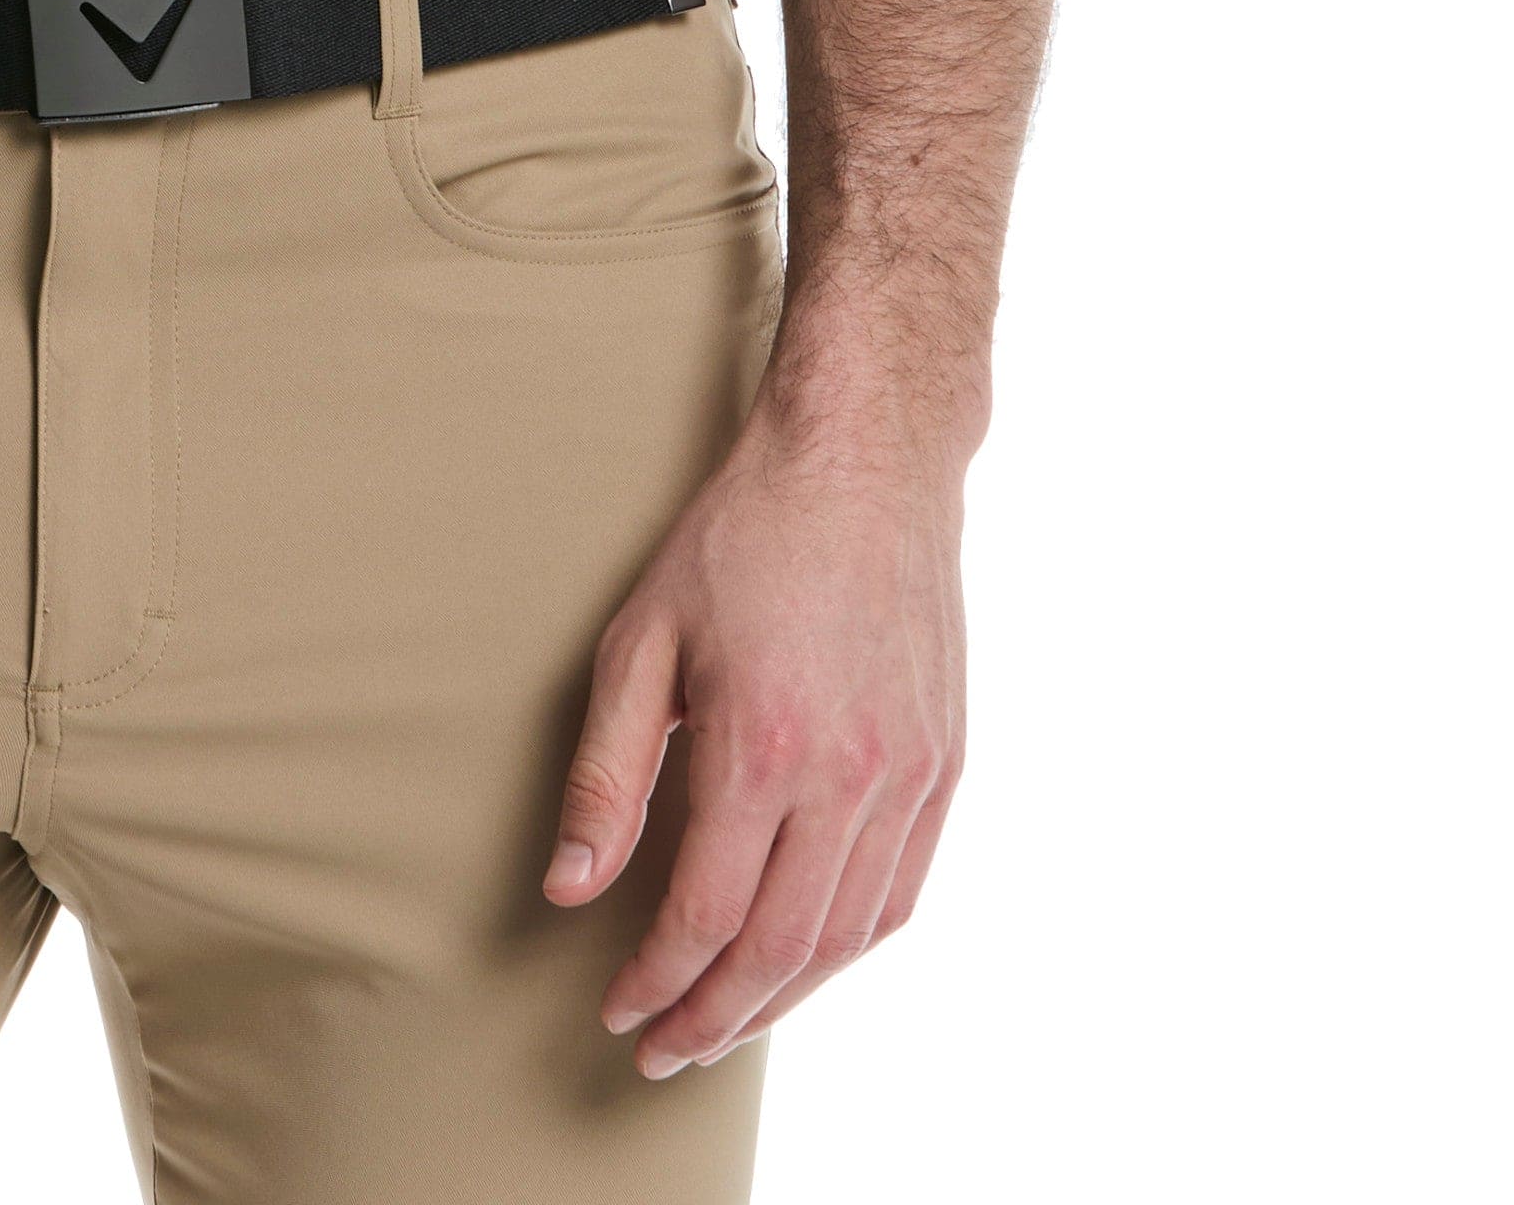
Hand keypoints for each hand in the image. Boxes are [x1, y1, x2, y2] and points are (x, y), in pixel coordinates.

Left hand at [545, 386, 967, 1078]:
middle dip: (714, 1016)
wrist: (864, 463)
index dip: (658, 980)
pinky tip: (806, 962)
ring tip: (724, 1022)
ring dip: (783, 1001)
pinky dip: (849, 948)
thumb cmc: (741, 538)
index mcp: (761, 746)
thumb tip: (568, 885)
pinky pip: (901, 894)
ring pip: (848, 939)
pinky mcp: (945, 765)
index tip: (620, 1013)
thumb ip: (608, 772)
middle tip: (664, 1049)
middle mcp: (848, 777)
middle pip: (781, 950)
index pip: (705, 915)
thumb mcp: (642, 638)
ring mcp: (909, 776)